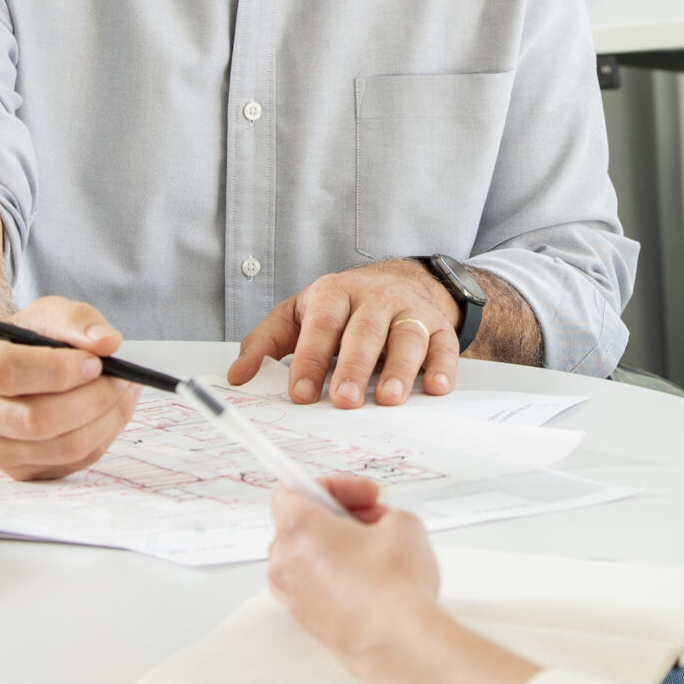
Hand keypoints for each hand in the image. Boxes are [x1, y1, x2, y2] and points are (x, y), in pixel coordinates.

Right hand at [0, 296, 139, 479]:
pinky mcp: (17, 470)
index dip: (56, 370)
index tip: (95, 362)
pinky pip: (72, 462)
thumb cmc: (26, 338)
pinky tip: (112, 411)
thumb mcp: (46, 314)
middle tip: (121, 378)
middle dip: (90, 398)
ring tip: (124, 391)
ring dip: (105, 419)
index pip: (5, 372)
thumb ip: (77, 321)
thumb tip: (108, 343)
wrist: (10, 367)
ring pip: (60, 446)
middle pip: (35, 419)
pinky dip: (103, 436)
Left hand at [227, 260, 461, 407]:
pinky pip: (444, 345)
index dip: (311, 359)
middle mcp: (374, 298)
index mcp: (335, 293)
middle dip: (354, 367)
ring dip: (399, 369)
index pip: (321, 325)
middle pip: (365, 331)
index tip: (302, 393)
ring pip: (407, 336)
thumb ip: (266, 344)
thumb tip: (239, 376)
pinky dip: (443, 367)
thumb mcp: (299, 315)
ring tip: (389, 399)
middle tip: (344, 401)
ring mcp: (409, 311)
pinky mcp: (439, 327)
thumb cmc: (344, 307)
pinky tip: (436, 387)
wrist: (401, 281)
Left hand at [268, 475, 539, 683]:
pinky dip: (337, 579)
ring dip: (337, 549)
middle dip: (337, 518)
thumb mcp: (402, 522)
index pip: (293, 490)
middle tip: (373, 520)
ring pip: (307, 559)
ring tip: (377, 554)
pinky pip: (315, 588)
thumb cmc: (394, 587)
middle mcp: (285, 563)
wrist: (398, 642)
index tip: (361, 494)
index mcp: (298, 529)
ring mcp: (293, 597)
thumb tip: (380, 525)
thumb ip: (382, 514)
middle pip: (300, 525)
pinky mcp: (307, 623)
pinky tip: (372, 583)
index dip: (334, 486)